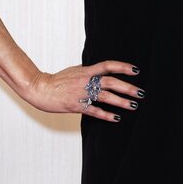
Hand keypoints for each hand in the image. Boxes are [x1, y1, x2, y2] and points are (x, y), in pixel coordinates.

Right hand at [26, 60, 142, 121]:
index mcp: (86, 70)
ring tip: (133, 105)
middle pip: (111, 82)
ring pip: (105, 97)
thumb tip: (101, 70)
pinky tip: (116, 118)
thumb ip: (89, 71)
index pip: (108, 65)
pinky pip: (94, 111)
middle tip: (141, 93)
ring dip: (121, 101)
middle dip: (128, 87)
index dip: (122, 67)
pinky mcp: (77, 106)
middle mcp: (86, 81)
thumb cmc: (57, 80)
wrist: (41, 88)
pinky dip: (106, 115)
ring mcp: (81, 93)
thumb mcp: (75, 70)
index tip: (136, 70)